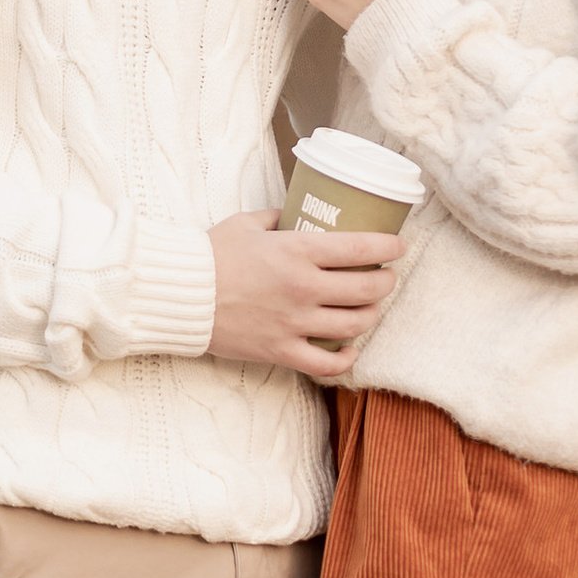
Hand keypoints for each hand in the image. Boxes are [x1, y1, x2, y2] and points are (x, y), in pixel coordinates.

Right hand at [207, 209, 400, 378]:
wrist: (178, 295)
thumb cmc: (210, 255)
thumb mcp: (248, 222)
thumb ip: (279, 217)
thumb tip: (299, 213)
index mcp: (297, 252)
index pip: (361, 249)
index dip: (389, 247)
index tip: (399, 245)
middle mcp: (302, 289)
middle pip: (367, 289)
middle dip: (387, 281)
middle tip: (387, 276)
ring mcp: (293, 323)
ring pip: (355, 325)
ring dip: (372, 315)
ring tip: (371, 307)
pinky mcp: (281, 351)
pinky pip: (326, 364)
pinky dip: (345, 358)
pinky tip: (350, 349)